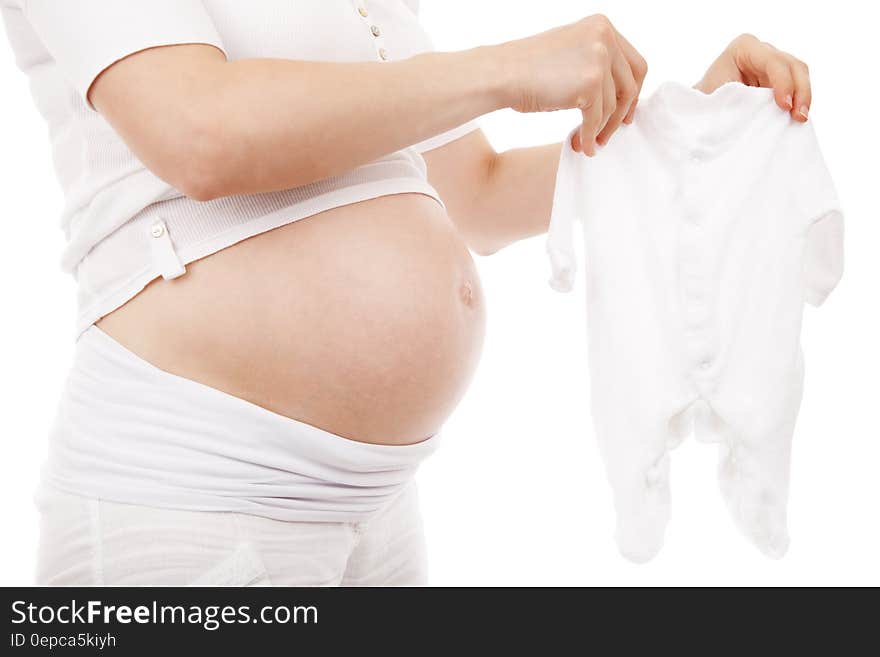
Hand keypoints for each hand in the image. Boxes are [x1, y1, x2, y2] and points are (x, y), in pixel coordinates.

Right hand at [499, 14, 647, 155]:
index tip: (625, 112)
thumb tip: (616, 95)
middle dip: (621, 114)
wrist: (502, 74)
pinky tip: (582, 146)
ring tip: (588, 143)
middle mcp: (605, 37)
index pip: (634, 64)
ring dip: (601, 129)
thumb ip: (595, 63)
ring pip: (613, 105)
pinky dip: (590, 136)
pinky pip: (597, 118)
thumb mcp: (570, 53)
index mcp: (602, 26)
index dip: (633, 92)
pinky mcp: (590, 82)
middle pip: (631, 84)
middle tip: (609, 134)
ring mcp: (599, 58)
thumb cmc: (527, 69)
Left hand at [695, 33, 810, 121]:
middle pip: (793, 65)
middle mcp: (762, 52)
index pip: (773, 61)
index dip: (783, 83)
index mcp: (744, 47)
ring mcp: (773, 65)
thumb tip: (758, 111)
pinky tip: (797, 118)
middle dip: (800, 90)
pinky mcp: (779, 81)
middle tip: (799, 116)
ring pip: (800, 76)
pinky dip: (799, 103)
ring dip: (803, 98)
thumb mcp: (717, 96)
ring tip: (800, 119)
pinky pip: (797, 88)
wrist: (700, 110)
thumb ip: (739, 99)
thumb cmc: (704, 102)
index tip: (783, 106)